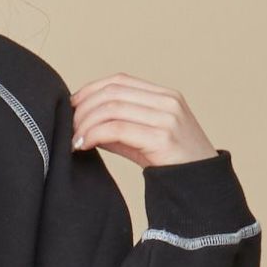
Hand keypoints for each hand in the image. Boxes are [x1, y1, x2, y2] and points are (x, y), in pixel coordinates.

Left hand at [68, 73, 217, 167]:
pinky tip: (83, 146)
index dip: (90, 90)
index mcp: (164, 96)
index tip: (71, 106)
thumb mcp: (141, 139)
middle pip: (113, 92)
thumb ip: (117, 128)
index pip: (119, 80)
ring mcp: (166, 118)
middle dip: (83, 108)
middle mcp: (167, 101)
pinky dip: (94, 135)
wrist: (199, 185)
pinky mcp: (161, 137)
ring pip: (113, 108)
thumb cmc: (170, 163)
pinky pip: (118, 128)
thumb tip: (82, 125)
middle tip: (67, 127)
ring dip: (85, 124)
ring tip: (73, 140)